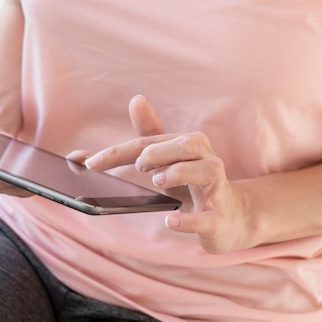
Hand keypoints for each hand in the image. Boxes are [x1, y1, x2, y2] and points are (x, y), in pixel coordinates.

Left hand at [83, 95, 255, 253]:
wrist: (230, 218)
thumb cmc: (194, 185)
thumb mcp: (170, 160)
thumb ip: (149, 137)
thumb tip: (136, 100)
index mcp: (189, 145)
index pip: (149, 142)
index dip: (118, 152)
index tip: (90, 163)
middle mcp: (206, 160)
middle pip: (185, 144)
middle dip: (159, 151)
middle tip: (138, 165)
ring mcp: (216, 188)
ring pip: (205, 170)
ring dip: (178, 173)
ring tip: (158, 180)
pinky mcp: (219, 217)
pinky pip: (207, 217)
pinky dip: (188, 219)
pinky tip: (170, 221)